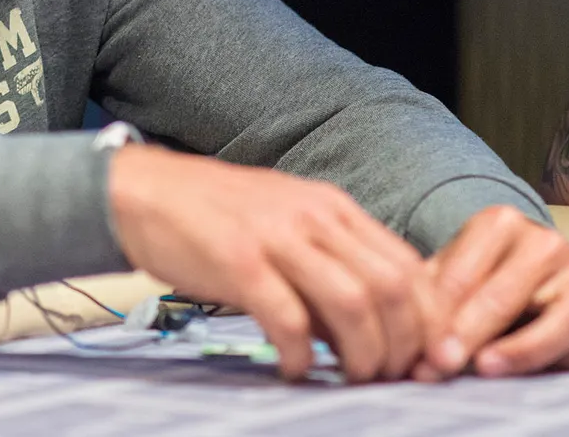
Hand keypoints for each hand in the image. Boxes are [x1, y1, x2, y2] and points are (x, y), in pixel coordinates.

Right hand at [108, 145, 441, 381]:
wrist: (141, 190)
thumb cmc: (211, 214)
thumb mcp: (283, 222)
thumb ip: (327, 265)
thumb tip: (365, 330)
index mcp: (331, 205)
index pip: (408, 266)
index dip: (428, 321)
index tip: (423, 358)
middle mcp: (313, 216)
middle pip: (393, 288)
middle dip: (404, 345)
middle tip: (390, 377)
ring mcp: (276, 237)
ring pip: (354, 304)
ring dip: (363, 355)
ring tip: (349, 378)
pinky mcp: (239, 262)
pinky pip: (290, 320)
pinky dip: (302, 355)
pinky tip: (295, 369)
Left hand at [413, 205, 568, 379]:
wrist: (523, 270)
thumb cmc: (475, 274)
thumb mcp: (446, 273)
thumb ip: (428, 301)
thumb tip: (413, 348)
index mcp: (500, 223)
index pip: (464, 275)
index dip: (439, 318)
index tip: (423, 352)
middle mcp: (547, 243)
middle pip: (507, 296)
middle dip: (472, 335)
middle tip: (445, 364)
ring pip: (565, 321)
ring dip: (523, 351)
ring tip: (486, 368)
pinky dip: (563, 361)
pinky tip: (527, 370)